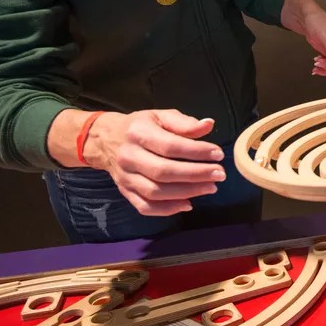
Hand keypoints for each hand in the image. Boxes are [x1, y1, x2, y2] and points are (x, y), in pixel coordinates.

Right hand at [86, 110, 227, 216]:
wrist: (106, 140)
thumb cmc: (141, 126)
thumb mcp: (160, 116)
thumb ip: (184, 123)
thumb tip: (208, 125)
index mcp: (139, 133)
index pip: (170, 145)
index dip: (197, 151)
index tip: (218, 154)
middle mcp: (129, 157)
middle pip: (163, 171)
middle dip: (195, 174)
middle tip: (219, 174)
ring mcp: (125, 177)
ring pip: (155, 192)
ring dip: (186, 192)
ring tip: (210, 187)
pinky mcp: (125, 192)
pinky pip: (145, 206)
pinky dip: (167, 209)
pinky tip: (188, 203)